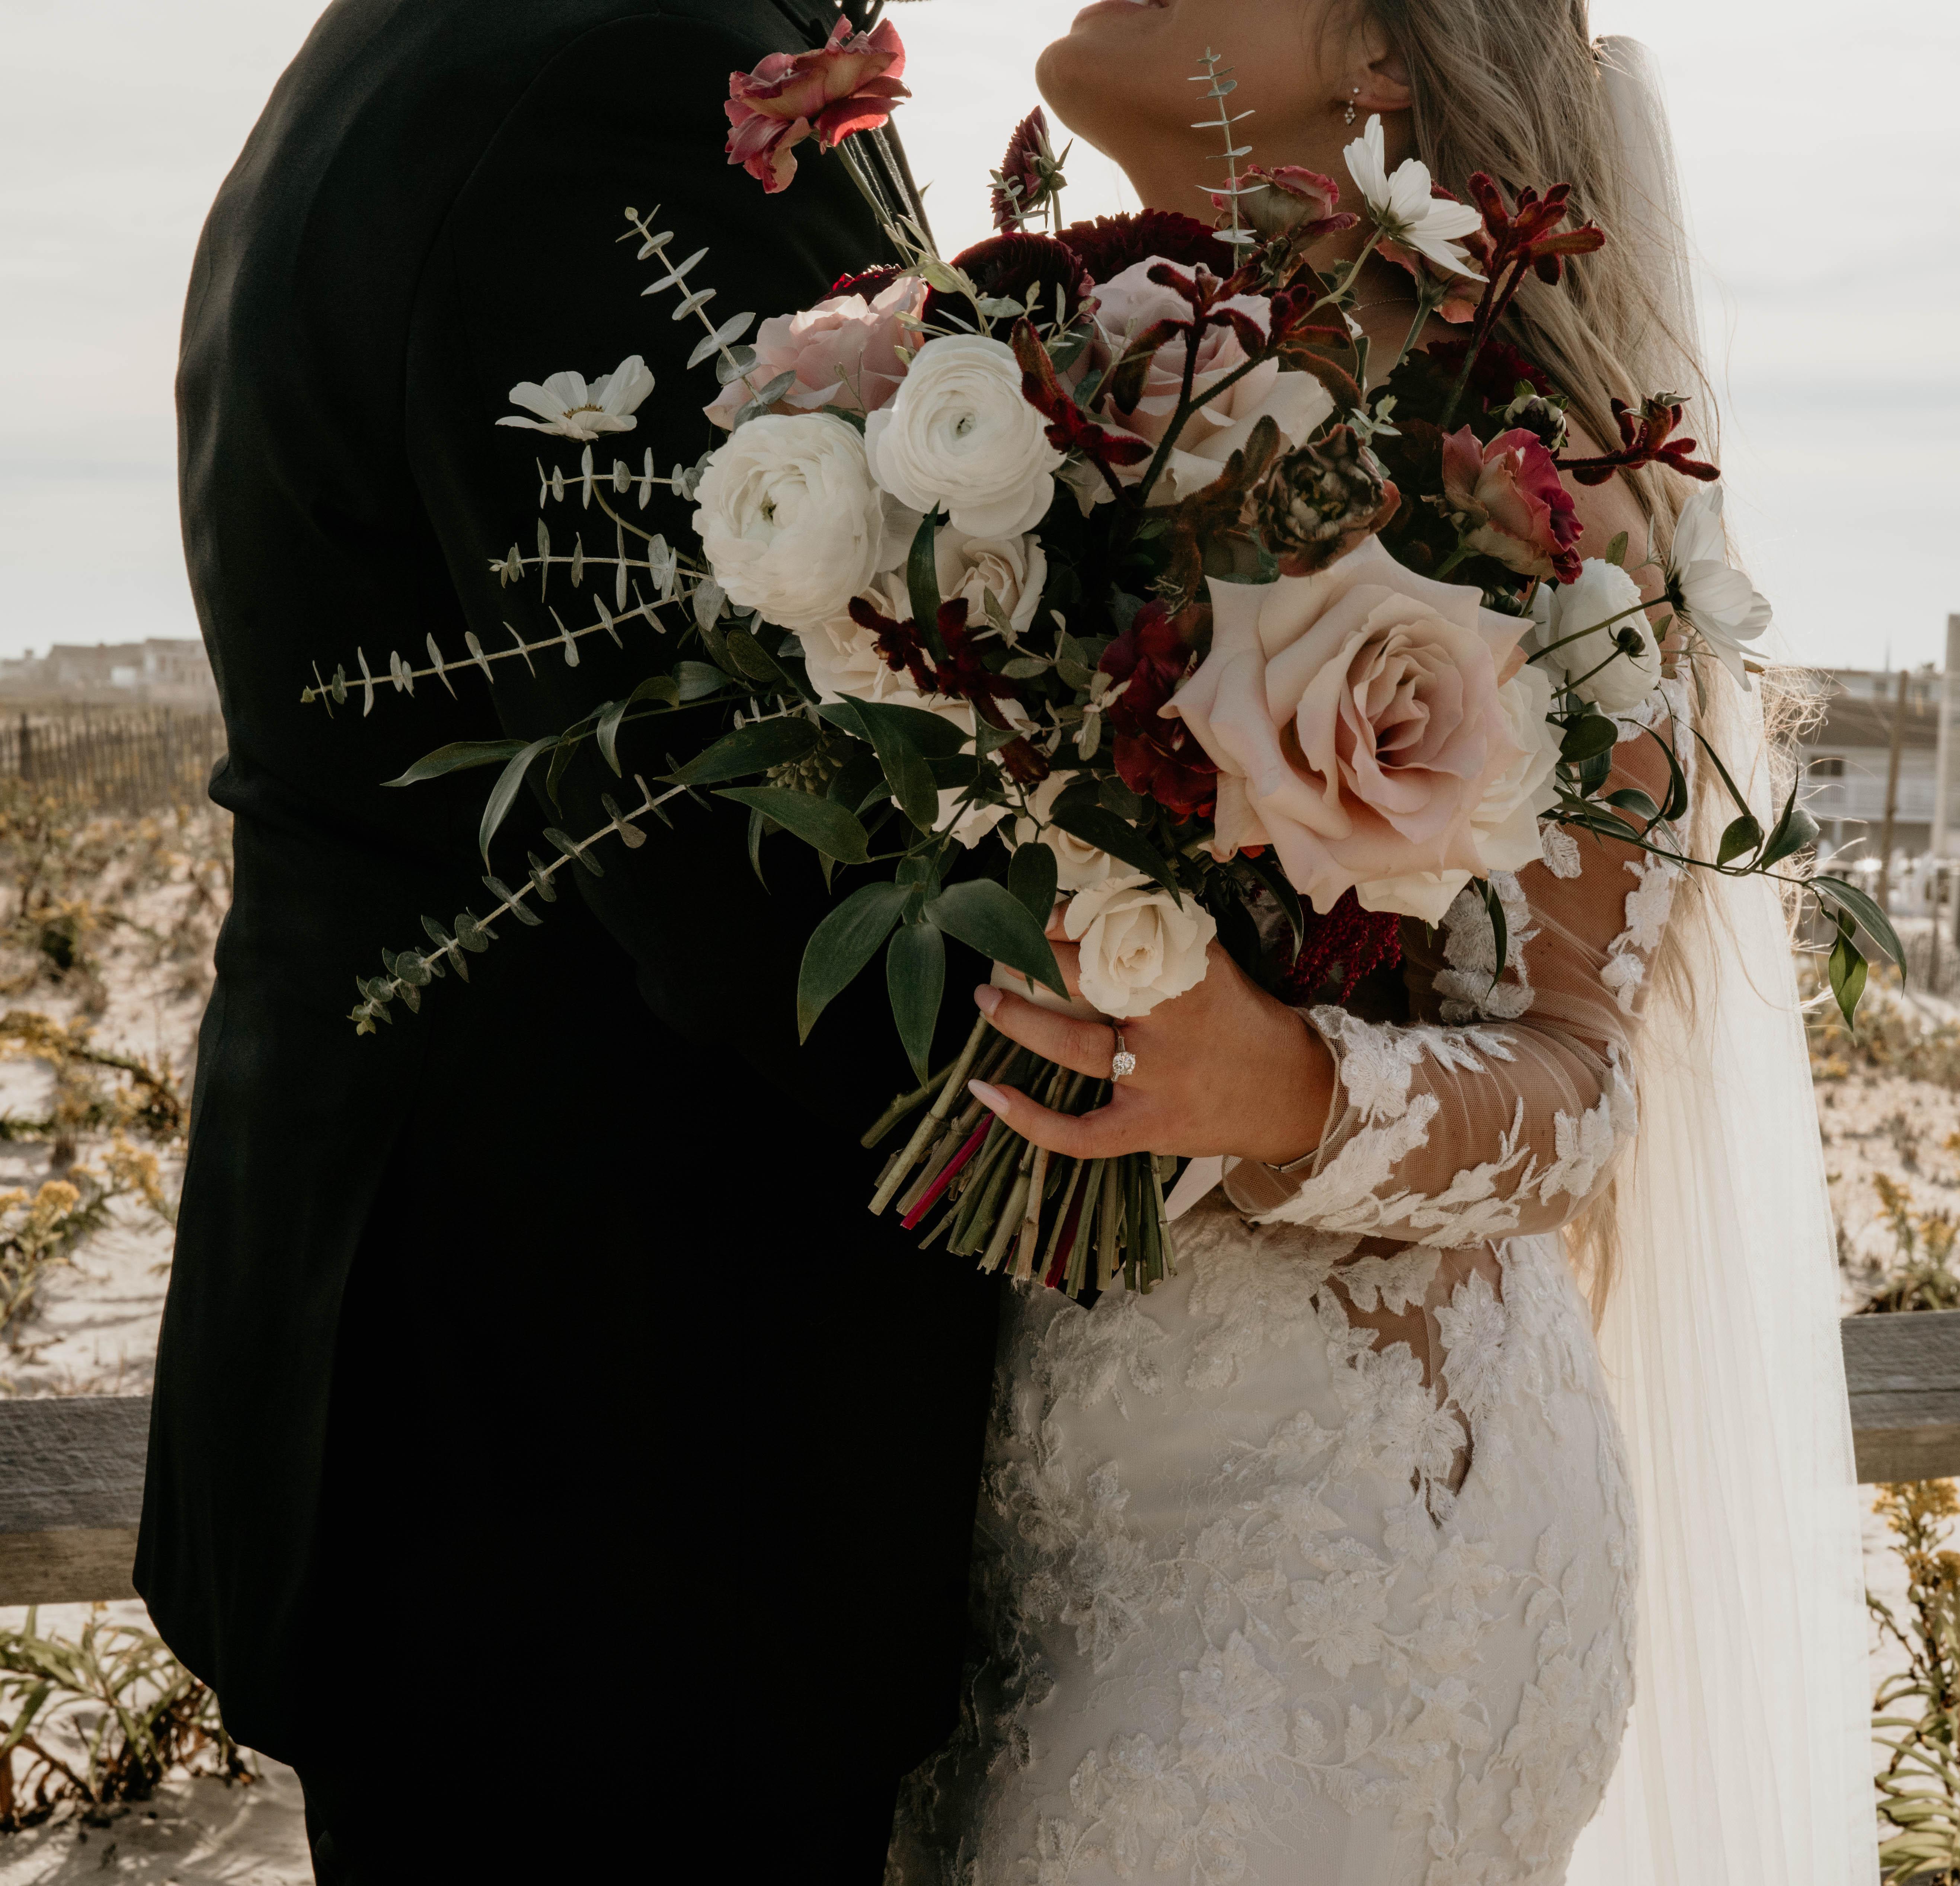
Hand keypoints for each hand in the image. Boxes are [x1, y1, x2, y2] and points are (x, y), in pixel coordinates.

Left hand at [969, 919, 1333, 1166]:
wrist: (1292, 1093)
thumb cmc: (1240, 1022)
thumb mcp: (1210, 967)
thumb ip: (1160, 937)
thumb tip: (1089, 907)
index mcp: (1185, 976)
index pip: (1112, 935)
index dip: (1067, 922)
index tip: (1037, 913)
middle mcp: (1168, 1026)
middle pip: (1085, 984)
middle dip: (1034, 962)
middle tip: (1000, 947)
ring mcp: (1156, 1081)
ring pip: (1071, 1047)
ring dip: (1019, 1019)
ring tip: (987, 997)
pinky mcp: (1149, 1128)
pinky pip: (1077, 1134)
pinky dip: (1027, 1118)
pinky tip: (986, 1092)